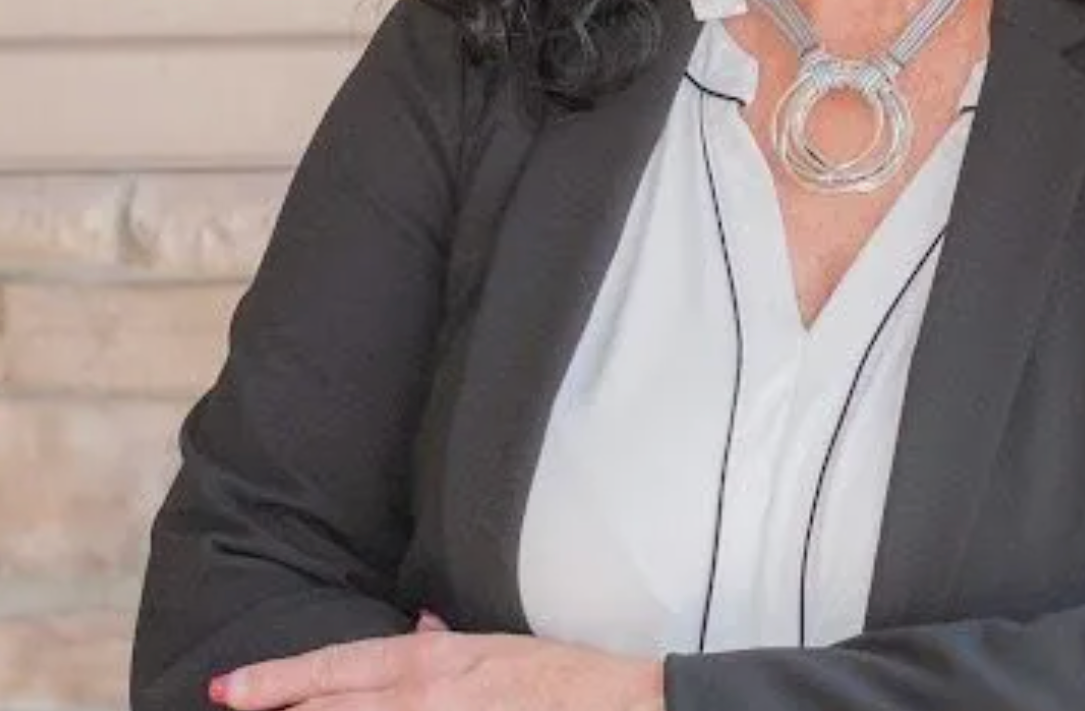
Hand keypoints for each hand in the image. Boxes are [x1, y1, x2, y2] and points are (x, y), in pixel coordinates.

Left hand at [207, 616, 664, 710]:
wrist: (613, 704)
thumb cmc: (556, 675)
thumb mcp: (494, 644)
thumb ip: (445, 643)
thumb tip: (418, 629)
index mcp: (431, 661)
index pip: (337, 667)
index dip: (279, 680)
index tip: (227, 690)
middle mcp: (424, 698)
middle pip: (330, 710)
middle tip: (225, 708)